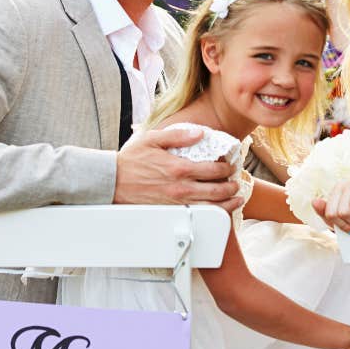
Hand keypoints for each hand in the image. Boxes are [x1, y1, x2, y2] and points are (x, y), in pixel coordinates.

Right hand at [115, 126, 242, 212]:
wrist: (112, 181)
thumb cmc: (131, 160)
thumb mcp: (153, 139)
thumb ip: (178, 135)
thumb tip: (200, 133)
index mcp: (179, 167)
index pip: (213, 169)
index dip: (227, 167)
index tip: (230, 165)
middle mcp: (180, 187)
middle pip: (217, 190)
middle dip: (232, 186)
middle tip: (236, 181)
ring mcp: (176, 202)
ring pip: (211, 207)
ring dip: (228, 203)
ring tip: (237, 198)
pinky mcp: (171, 211)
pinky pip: (197, 215)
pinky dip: (212, 214)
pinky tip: (218, 210)